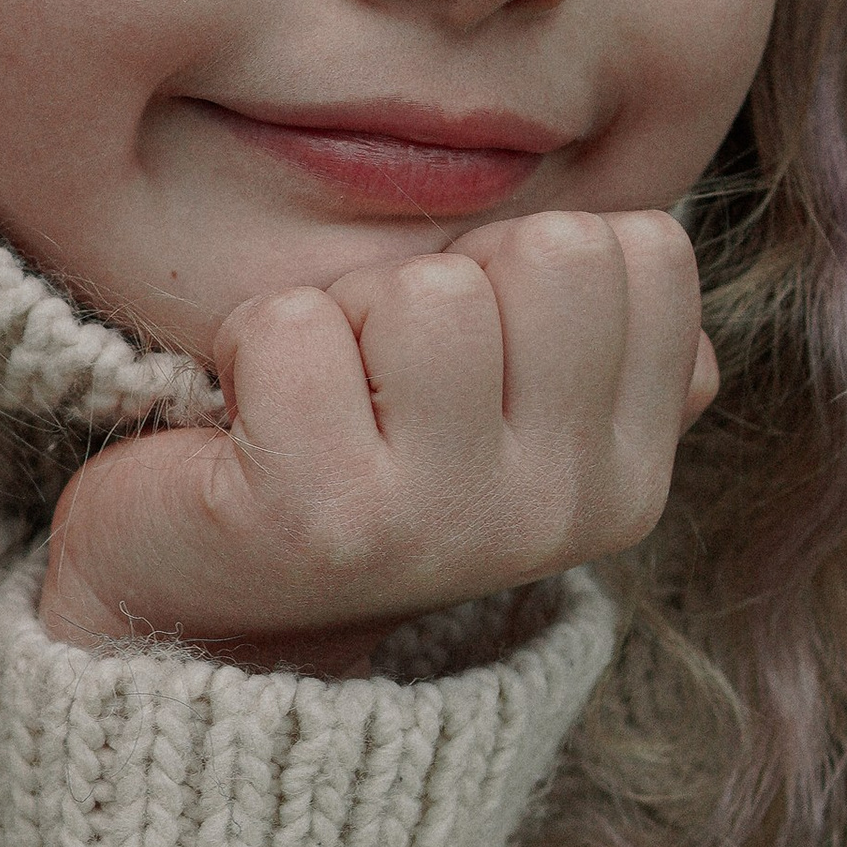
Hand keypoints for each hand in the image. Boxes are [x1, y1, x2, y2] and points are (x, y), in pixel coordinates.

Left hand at [36, 211, 714, 669]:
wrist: (201, 608)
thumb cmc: (359, 456)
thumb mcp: (506, 401)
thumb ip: (601, 331)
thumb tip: (646, 239)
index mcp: (628, 476)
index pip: (643, 249)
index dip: (523, 260)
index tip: (459, 350)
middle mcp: (562, 512)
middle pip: (552, 251)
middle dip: (443, 276)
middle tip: (380, 370)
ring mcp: (445, 522)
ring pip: (427, 289)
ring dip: (344, 313)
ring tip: (318, 399)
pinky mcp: (318, 518)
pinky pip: (294, 325)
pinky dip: (248, 343)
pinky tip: (246, 423)